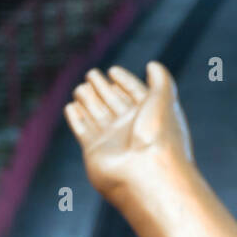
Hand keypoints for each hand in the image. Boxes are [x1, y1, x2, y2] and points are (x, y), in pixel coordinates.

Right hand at [64, 61, 193, 204]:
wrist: (146, 171)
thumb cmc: (159, 134)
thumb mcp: (164, 99)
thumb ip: (161, 79)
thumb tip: (153, 65)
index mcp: (151, 116)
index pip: (135, 94)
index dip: (125, 81)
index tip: (113, 70)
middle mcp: (132, 128)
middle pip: (114, 102)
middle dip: (103, 88)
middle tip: (91, 73)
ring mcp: (113, 140)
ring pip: (97, 114)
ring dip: (88, 99)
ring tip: (80, 87)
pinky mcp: (95, 150)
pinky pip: (83, 130)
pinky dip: (77, 118)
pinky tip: (71, 106)